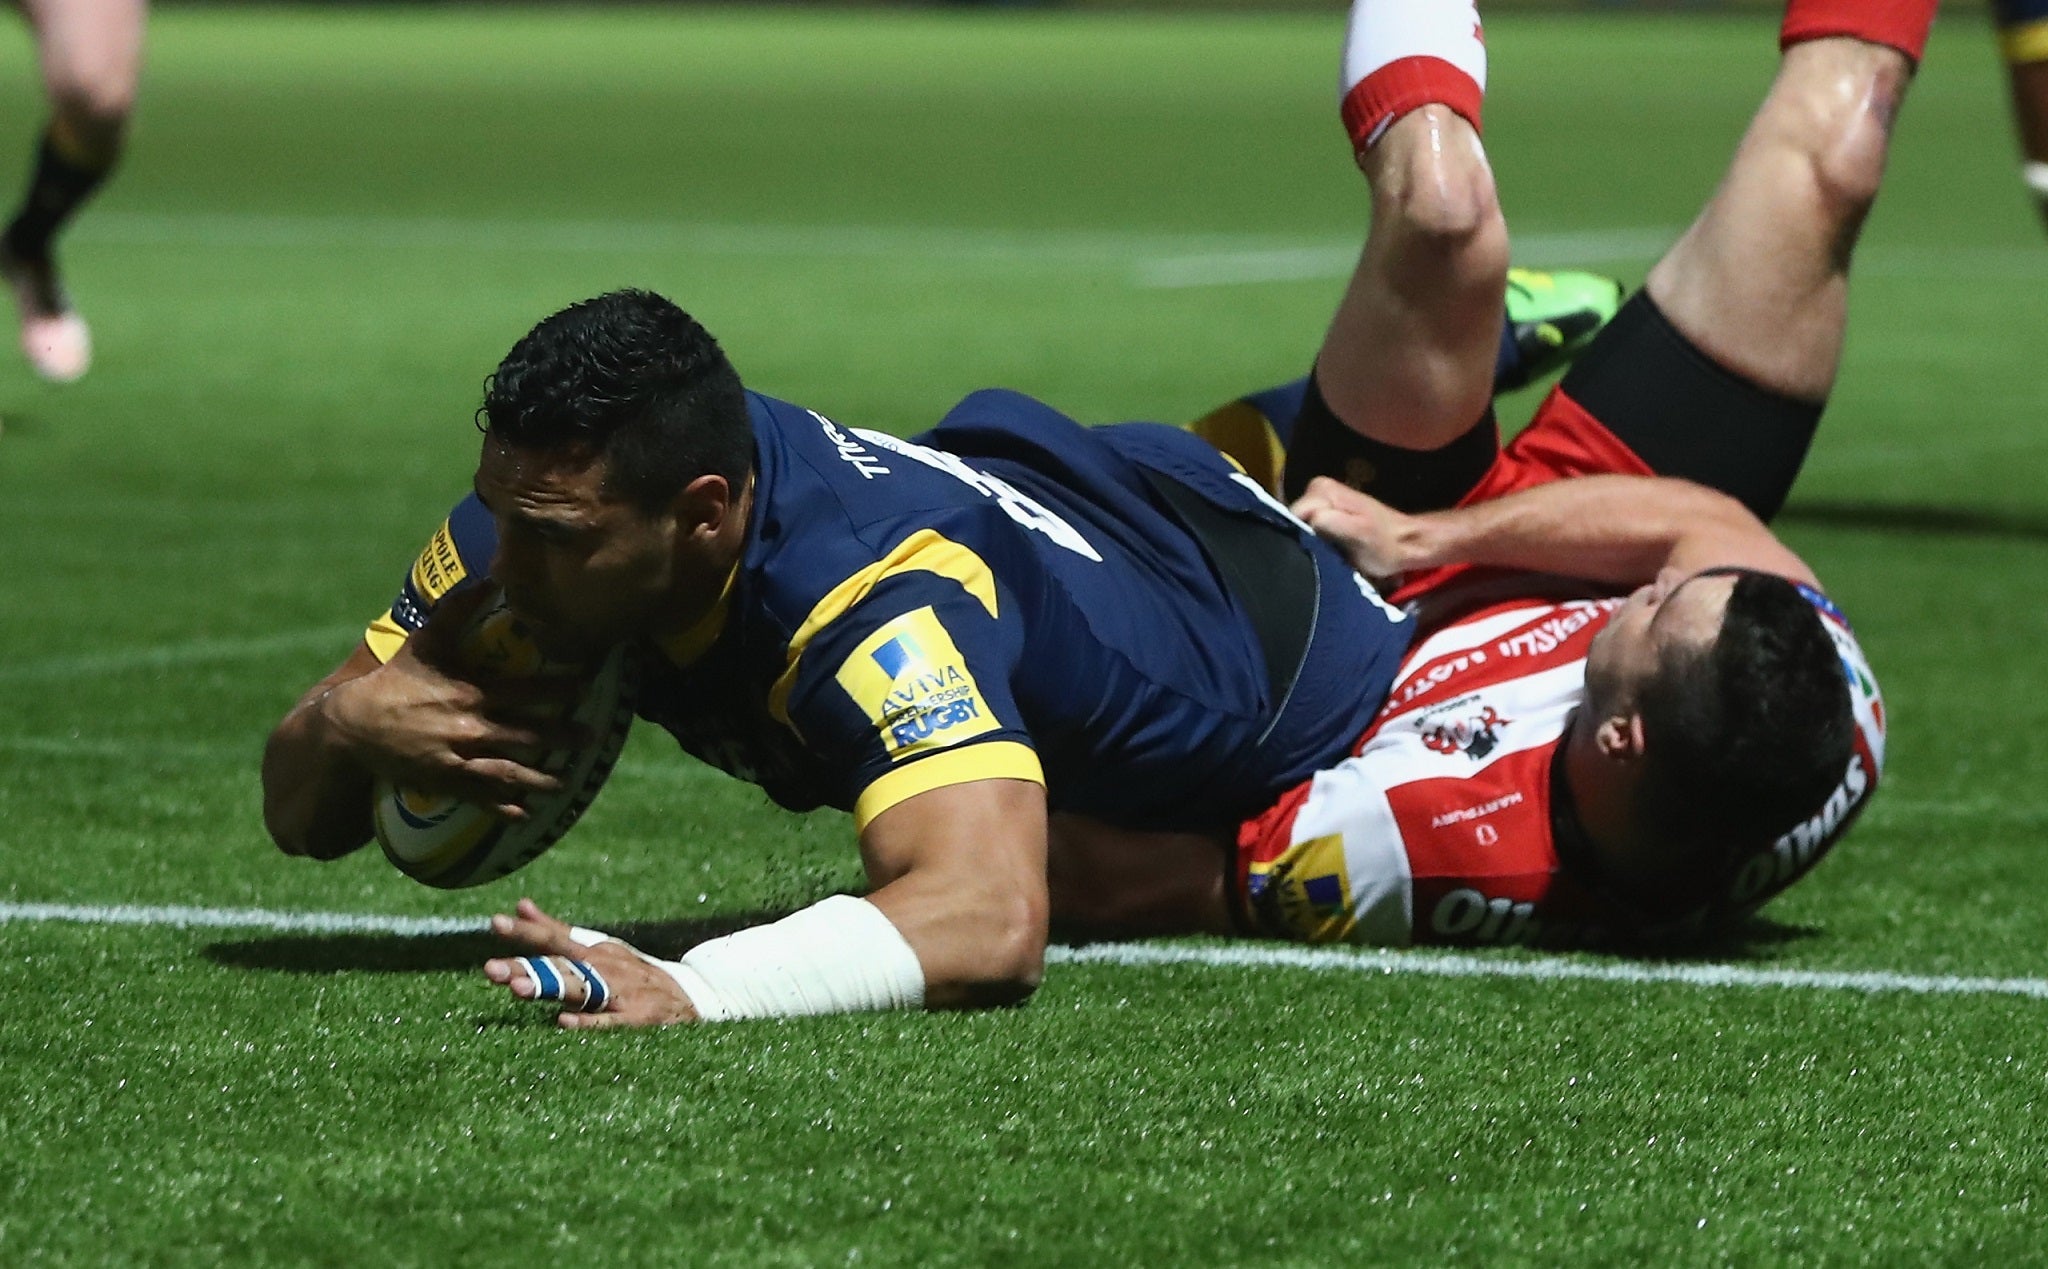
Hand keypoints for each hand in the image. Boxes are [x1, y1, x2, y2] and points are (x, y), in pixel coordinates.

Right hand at [323, 590, 580, 817]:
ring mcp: (457, 757)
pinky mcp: (443, 781)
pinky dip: (503, 808)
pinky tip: (524, 815)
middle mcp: (469, 727)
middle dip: (561, 738)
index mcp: (471, 692)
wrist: (353, 723)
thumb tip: (486, 577)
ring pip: (508, 772)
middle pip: (526, 734)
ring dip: (539, 779)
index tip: (586, 686)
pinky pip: (479, 797)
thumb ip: (457, 609)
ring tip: (565, 784)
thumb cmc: (396, 680)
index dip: (558, 689)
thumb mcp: (426, 642)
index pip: (525, 691)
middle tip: (591, 738)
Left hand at [484, 899, 699, 1028]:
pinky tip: (563, 1023)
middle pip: (559, 966)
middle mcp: (604, 968)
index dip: (526, 932)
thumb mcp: (598, 948)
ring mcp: (619, 992)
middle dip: (525, 967)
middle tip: (490, 970)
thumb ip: (556, 930)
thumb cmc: (634, 973)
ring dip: (549, 988)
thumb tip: (518, 905)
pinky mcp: (636, 1018)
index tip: (494, 923)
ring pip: (579, 989)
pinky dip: (587, 1022)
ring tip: (517, 990)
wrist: (692, 997)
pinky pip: (607, 1023)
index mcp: (593, 952)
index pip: (555, 938)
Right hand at [1291, 476, 1421, 585]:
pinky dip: (1314, 539)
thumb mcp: (1360, 535)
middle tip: (1323, 553)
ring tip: (1327, 552)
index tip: (1316, 551)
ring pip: (1299, 524)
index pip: (1293, 514)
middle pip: (1294, 518)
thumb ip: (1334, 524)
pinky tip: (1327, 549)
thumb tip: (1311, 519)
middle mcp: (1317, 488)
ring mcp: (1319, 498)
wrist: (1405, 542)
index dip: (1301, 535)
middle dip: (1304, 537)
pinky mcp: (1322, 510)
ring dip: (1310, 540)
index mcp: (1322, 489)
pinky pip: (1307, 526)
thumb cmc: (1384, 544)